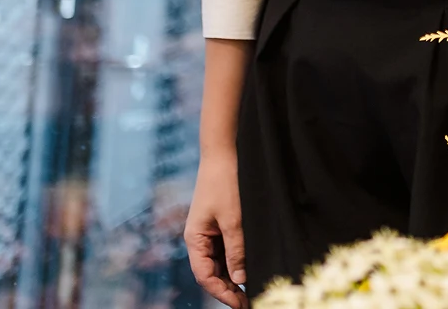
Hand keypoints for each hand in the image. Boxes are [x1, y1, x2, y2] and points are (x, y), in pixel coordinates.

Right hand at [186, 150, 248, 308]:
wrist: (225, 154)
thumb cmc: (226, 183)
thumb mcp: (234, 219)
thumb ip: (237, 249)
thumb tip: (240, 279)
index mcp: (195, 239)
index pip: (205, 275)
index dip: (222, 292)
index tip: (240, 303)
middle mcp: (200, 239)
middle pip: (212, 272)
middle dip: (229, 289)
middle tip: (249, 302)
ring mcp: (210, 232)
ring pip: (221, 262)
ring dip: (234, 277)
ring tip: (252, 290)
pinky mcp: (222, 224)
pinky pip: (227, 249)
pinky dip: (237, 261)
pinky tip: (251, 268)